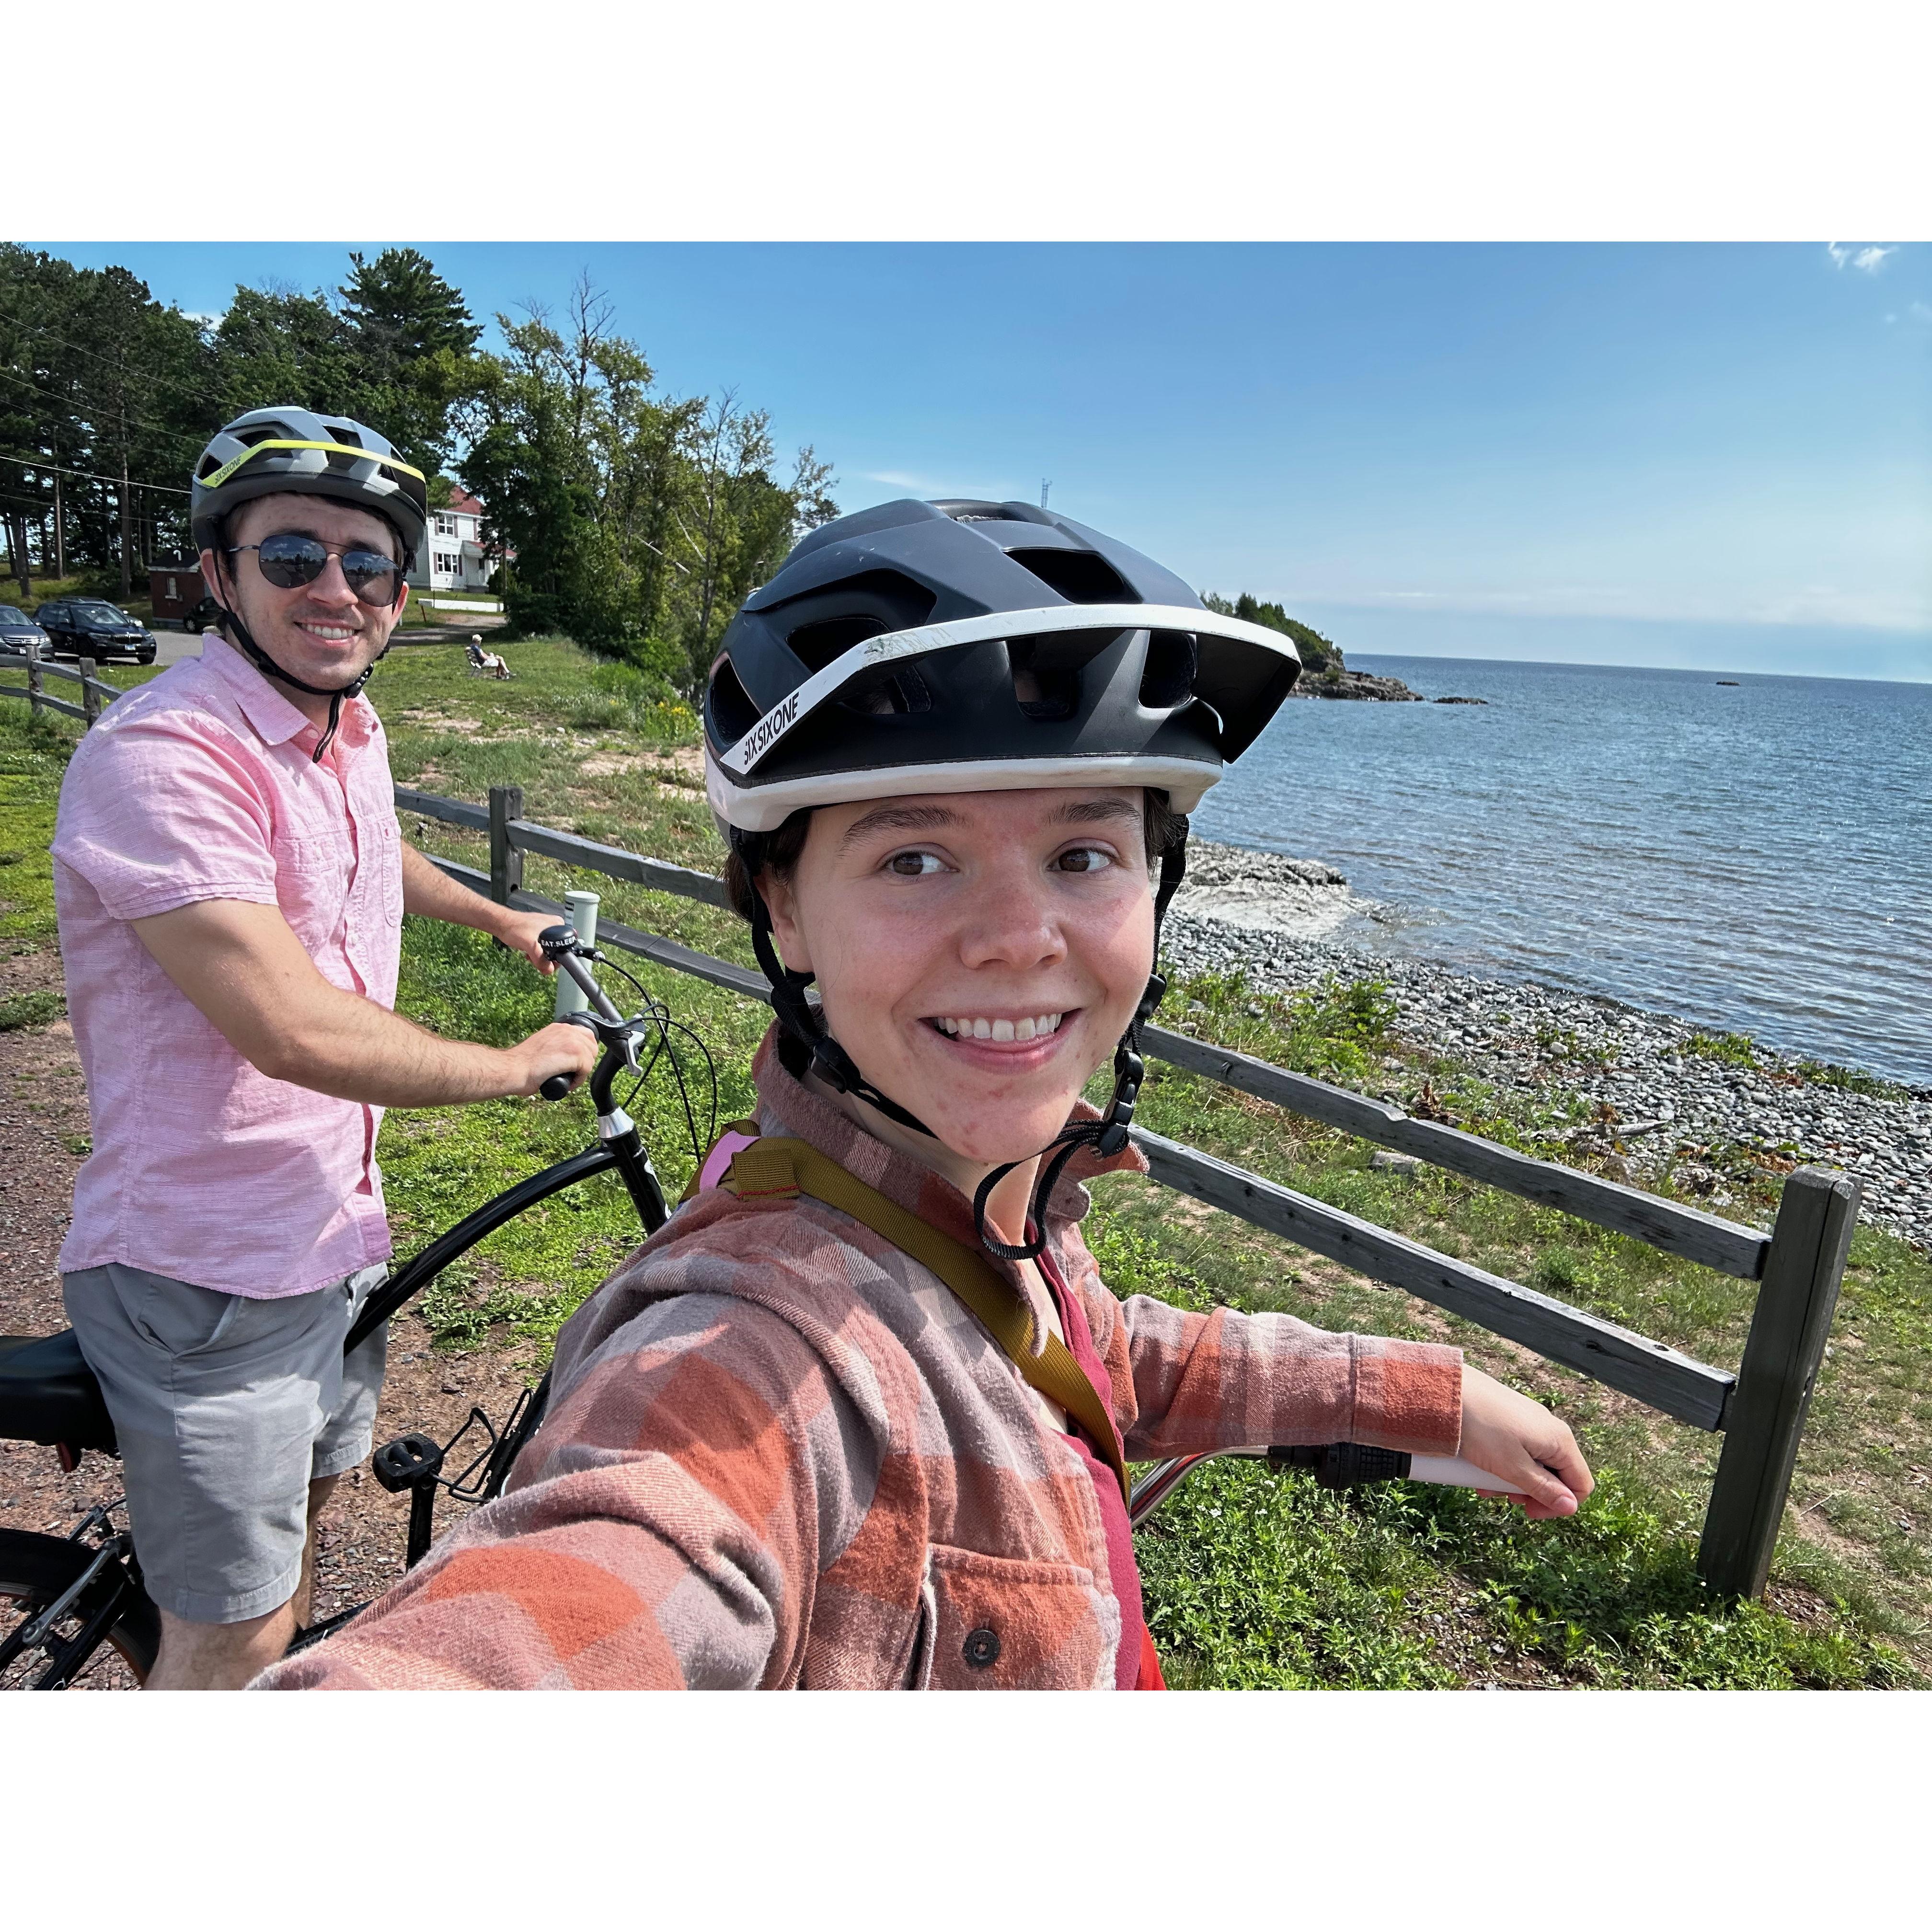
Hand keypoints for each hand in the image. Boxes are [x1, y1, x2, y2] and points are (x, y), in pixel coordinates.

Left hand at [497, 909, 562, 972]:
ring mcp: (546, 929)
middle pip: (558, 950)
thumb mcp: (530, 945)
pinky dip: (536, 953)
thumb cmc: (515, 928)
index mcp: (558, 925)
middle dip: (547, 958)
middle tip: (536, 960)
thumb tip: (549, 970)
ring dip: (540, 957)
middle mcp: (555, 926)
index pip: (567, 946)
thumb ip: (540, 959)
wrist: (501, 923)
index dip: (558, 957)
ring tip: (529, 956)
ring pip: (549, 950)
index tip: (548, 962)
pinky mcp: (539, 933)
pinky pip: (542, 947)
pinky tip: (528, 953)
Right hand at [505, 1021, 597, 1097]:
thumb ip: (557, 1046)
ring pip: (590, 1058)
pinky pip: (586, 1069)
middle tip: (572, 1072)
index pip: (586, 1035)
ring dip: (581, 1072)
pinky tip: (566, 1083)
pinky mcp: (574, 1053)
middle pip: (592, 1046)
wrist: (513, 1069)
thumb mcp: (544, 1046)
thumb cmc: (523, 1064)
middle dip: (585, 1062)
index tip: (576, 1063)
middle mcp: (567, 1030)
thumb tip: (568, 1056)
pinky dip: (578, 1080)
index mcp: (559, 1027)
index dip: (584, 1052)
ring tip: (567, 1078)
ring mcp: (572, 1041)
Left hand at [1457, 1365, 1594, 1519]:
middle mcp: (1549, 1429)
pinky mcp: (1509, 1419)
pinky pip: (1514, 1450)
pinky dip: (1500, 1464)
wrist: (1448, 1393)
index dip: (1560, 1505)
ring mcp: (1529, 1422)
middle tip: (1505, 1498)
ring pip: (1532, 1464)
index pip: (1580, 1484)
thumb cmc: (1481, 1429)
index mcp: (1560, 1441)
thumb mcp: (1513, 1467)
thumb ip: (1543, 1489)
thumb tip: (1570, 1507)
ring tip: (1485, 1485)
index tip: (1530, 1512)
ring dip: (1512, 1481)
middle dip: (1531, 1493)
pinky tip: (1478, 1470)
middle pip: (1555, 1475)